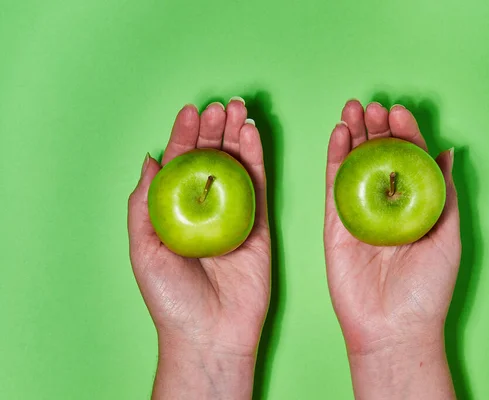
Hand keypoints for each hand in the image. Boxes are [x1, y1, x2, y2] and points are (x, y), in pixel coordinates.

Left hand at [127, 100, 269, 398]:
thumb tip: (149, 160)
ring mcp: (234, 214)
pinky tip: (252, 135)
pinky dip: (257, 158)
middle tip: (219, 106)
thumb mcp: (143, 248)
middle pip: (211, 160)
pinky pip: (260, 184)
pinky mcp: (260, 223)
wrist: (210, 332)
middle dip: (213, 130)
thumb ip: (144, 203)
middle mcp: (205, 208)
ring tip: (237, 109)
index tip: (189, 111)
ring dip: (237, 135)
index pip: (180, 165)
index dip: (183, 137)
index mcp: (175, 212)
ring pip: (237, 166)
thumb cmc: (171, 297)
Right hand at [324, 100, 459, 398]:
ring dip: (353, 134)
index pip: (407, 159)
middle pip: (378, 156)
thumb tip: (447, 151)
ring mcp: (358, 212)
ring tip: (354, 107)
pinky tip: (339, 133)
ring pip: (353, 164)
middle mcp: (385, 204)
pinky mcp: (334, 223)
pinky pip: (333, 184)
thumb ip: (442, 191)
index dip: (404, 133)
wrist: (393, 326)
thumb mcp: (448, 234)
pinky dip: (334, 157)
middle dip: (376, 128)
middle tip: (373, 106)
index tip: (399, 111)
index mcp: (414, 205)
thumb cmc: (427, 287)